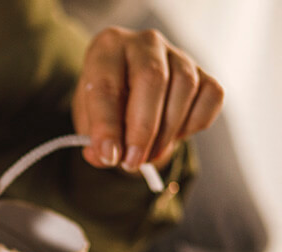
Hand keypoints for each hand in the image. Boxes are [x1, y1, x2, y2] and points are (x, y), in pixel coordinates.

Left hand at [73, 27, 223, 171]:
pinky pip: (211, 96)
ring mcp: (178, 54)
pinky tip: (175, 135)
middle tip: (133, 161)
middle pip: (152, 79)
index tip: (109, 156)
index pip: (105, 85)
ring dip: (168, 131)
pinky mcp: (204, 71)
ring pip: (184, 88)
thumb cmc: (106, 103)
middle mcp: (144, 43)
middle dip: (142, 129)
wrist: (131, 92)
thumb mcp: (88, 120)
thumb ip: (93, 140)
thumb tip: (105, 156)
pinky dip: (194, 123)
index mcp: (106, 48)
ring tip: (148, 155)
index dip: (106, 125)